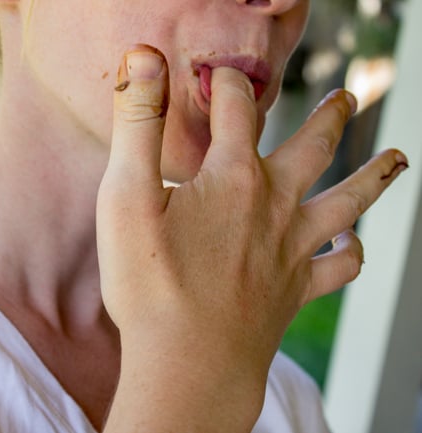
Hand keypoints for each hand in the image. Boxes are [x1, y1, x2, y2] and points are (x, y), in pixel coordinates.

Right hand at [97, 44, 407, 431]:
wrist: (189, 364)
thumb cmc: (150, 283)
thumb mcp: (126, 195)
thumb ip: (137, 124)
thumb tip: (143, 58)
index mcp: (233, 175)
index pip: (237, 106)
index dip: (227, 83)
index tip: (219, 75)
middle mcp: (274, 203)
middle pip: (314, 145)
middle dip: (328, 115)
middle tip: (345, 96)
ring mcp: (292, 247)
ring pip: (347, 200)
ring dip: (372, 176)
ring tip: (395, 157)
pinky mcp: (296, 289)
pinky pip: (339, 267)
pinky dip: (351, 252)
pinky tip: (353, 243)